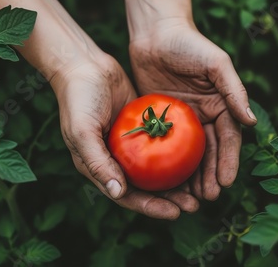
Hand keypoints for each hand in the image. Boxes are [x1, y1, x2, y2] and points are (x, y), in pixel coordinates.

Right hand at [50, 53, 198, 219]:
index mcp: (99, 167)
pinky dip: (175, 152)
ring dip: (176, 179)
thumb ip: (98, 163)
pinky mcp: (140, 126)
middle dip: (169, 199)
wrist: (84, 65)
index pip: (127, 196)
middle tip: (194, 204)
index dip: (151, 207)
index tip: (175, 213)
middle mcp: (116, 160)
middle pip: (146, 187)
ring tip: (200, 185)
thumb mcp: (83, 132)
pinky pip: (160, 143)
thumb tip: (119, 193)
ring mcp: (129, 144)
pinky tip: (196, 155)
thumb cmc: (78, 99)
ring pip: (156, 168)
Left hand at [129, 21, 256, 200]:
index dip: (229, 161)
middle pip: (210, 152)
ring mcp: (183, 120)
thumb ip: (234, 91)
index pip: (228, 138)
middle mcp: (205, 116)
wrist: (155, 34)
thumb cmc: (189, 44)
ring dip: (193, 176)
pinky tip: (168, 181)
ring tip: (191, 198)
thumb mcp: (216, 64)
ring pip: (190, 154)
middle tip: (208, 197)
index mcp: (221, 105)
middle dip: (211, 176)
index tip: (227, 182)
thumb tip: (252, 122)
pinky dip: (169, 164)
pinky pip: (166, 146)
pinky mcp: (161, 120)